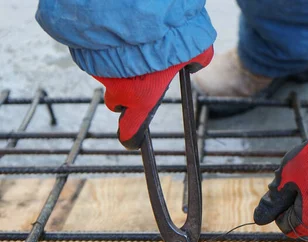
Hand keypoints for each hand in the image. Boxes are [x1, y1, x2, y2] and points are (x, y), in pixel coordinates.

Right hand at [93, 46, 213, 149]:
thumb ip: (198, 59)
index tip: (131, 141)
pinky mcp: (87, 50)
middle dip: (125, 96)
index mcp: (142, 98)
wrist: (133, 8)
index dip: (131, 137)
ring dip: (118, 67)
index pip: (130, 131)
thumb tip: (196, 61)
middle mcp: (117, 89)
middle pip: (116, 103)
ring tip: (135, 47)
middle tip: (140, 80)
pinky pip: (98, 56)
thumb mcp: (197, 47)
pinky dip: (108, 49)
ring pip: (108, 76)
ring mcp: (100, 71)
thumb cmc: (168, 34)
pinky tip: (122, 35)